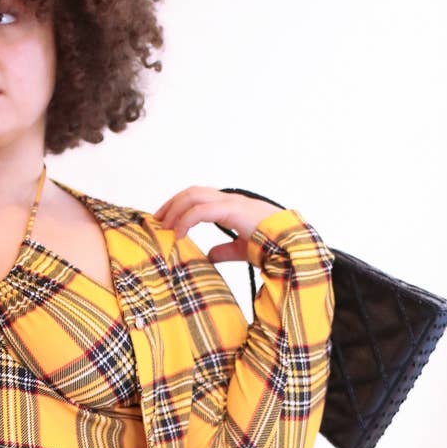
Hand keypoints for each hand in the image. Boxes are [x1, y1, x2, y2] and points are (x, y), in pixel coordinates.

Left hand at [153, 185, 283, 264]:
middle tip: (157, 222)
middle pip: (192, 192)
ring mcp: (231, 202)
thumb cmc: (272, 246)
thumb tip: (209, 255)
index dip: (179, 206)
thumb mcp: (242, 250)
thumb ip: (225, 250)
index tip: (165, 221)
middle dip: (171, 204)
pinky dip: (185, 220)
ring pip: (193, 196)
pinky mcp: (232, 210)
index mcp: (231, 206)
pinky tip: (177, 234)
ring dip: (174, 210)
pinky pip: (201, 210)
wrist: (289, 245)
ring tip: (164, 228)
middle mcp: (230, 200)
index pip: (199, 197)